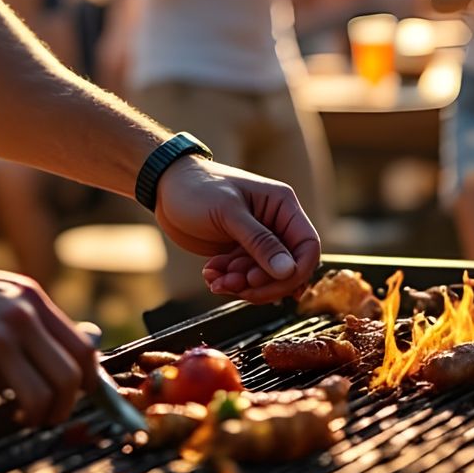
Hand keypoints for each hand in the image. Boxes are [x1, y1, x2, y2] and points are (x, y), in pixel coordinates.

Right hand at [0, 262, 95, 424]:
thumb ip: (33, 320)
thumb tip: (83, 346)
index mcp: (29, 299)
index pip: (82, 348)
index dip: (88, 382)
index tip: (78, 398)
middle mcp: (17, 317)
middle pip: (68, 379)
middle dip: (62, 409)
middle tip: (45, 418)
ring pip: (38, 399)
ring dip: (28, 417)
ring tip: (11, 414)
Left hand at [152, 155, 321, 303]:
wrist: (165, 187)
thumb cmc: (197, 188)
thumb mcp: (229, 214)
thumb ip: (259, 242)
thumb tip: (289, 271)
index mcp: (282, 206)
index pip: (308, 246)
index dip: (295, 272)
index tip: (270, 284)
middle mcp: (275, 223)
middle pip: (287, 268)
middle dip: (262, 283)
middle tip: (237, 285)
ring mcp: (258, 239)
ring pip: (264, 277)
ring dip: (242, 284)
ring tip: (215, 279)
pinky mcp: (240, 251)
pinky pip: (244, 276)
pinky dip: (229, 281)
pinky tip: (210, 274)